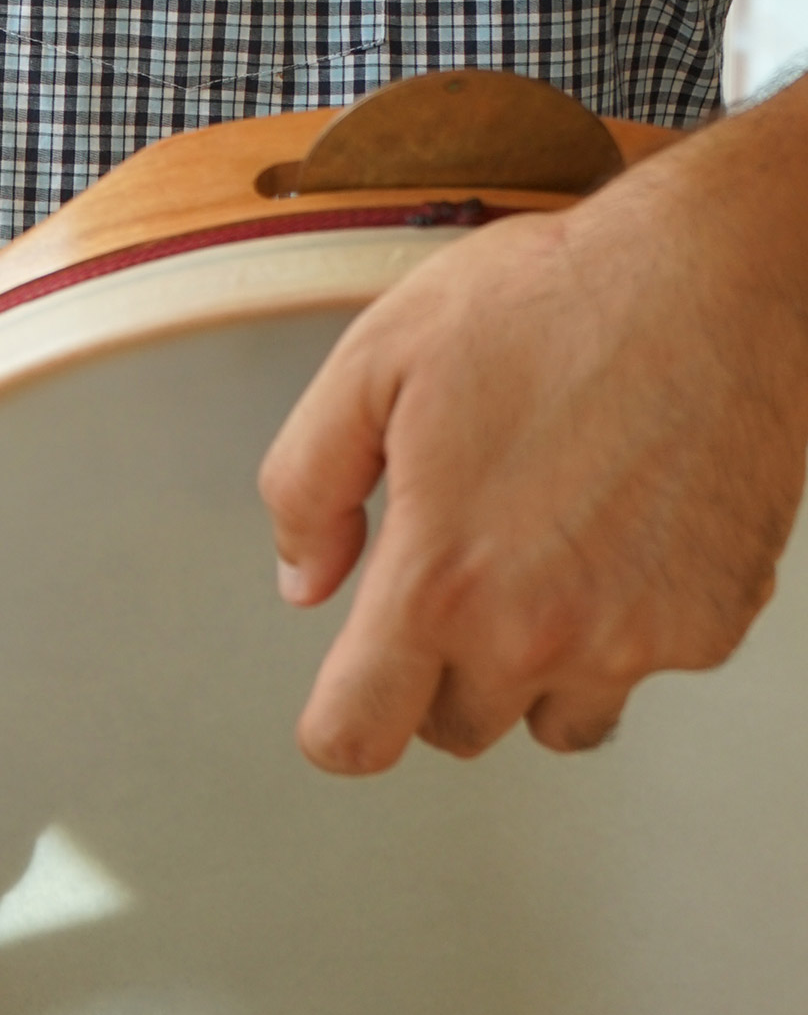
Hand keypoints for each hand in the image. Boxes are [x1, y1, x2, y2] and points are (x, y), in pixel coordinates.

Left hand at [257, 95, 807, 773]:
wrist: (706, 279)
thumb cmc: (548, 302)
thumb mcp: (373, 361)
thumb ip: (310, 484)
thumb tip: (304, 581)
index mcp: (441, 576)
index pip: (360, 735)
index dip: (339, 725)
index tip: (349, 698)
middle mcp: (538, 631)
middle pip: (457, 728)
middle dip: (438, 668)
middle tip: (455, 565)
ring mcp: (634, 640)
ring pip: (556, 716)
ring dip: (534, 664)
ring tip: (539, 547)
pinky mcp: (710, 626)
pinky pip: (643, 665)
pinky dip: (624, 619)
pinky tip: (618, 524)